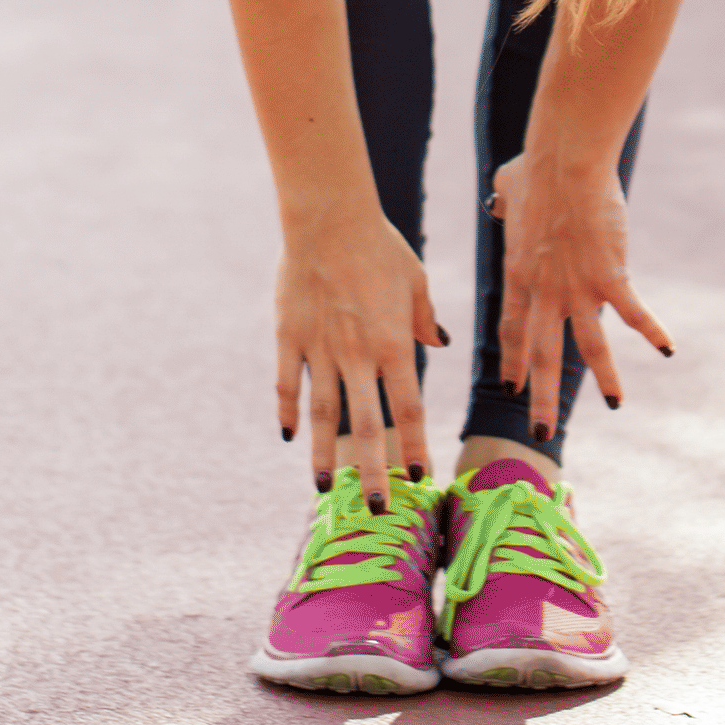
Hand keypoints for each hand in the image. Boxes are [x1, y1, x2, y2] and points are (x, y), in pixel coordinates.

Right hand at [277, 210, 448, 505]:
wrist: (328, 216)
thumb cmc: (378, 243)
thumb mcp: (414, 279)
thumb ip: (423, 317)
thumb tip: (436, 343)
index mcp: (392, 343)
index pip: (408, 408)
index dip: (412, 445)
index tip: (418, 477)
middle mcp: (357, 354)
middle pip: (366, 424)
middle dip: (372, 470)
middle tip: (376, 508)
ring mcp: (319, 348)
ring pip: (323, 413)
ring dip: (323, 454)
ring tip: (323, 489)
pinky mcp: (289, 335)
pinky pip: (288, 381)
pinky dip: (288, 409)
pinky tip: (289, 436)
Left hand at [489, 152, 671, 435]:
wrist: (563, 163)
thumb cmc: (535, 167)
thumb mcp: (507, 190)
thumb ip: (503, 203)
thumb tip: (499, 197)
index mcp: (519, 274)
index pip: (514, 329)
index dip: (515, 360)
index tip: (512, 387)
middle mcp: (545, 290)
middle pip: (543, 354)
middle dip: (541, 397)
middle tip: (539, 433)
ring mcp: (578, 286)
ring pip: (589, 345)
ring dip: (605, 377)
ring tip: (616, 405)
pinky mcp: (610, 276)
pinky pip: (633, 312)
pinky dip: (652, 331)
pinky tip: (669, 349)